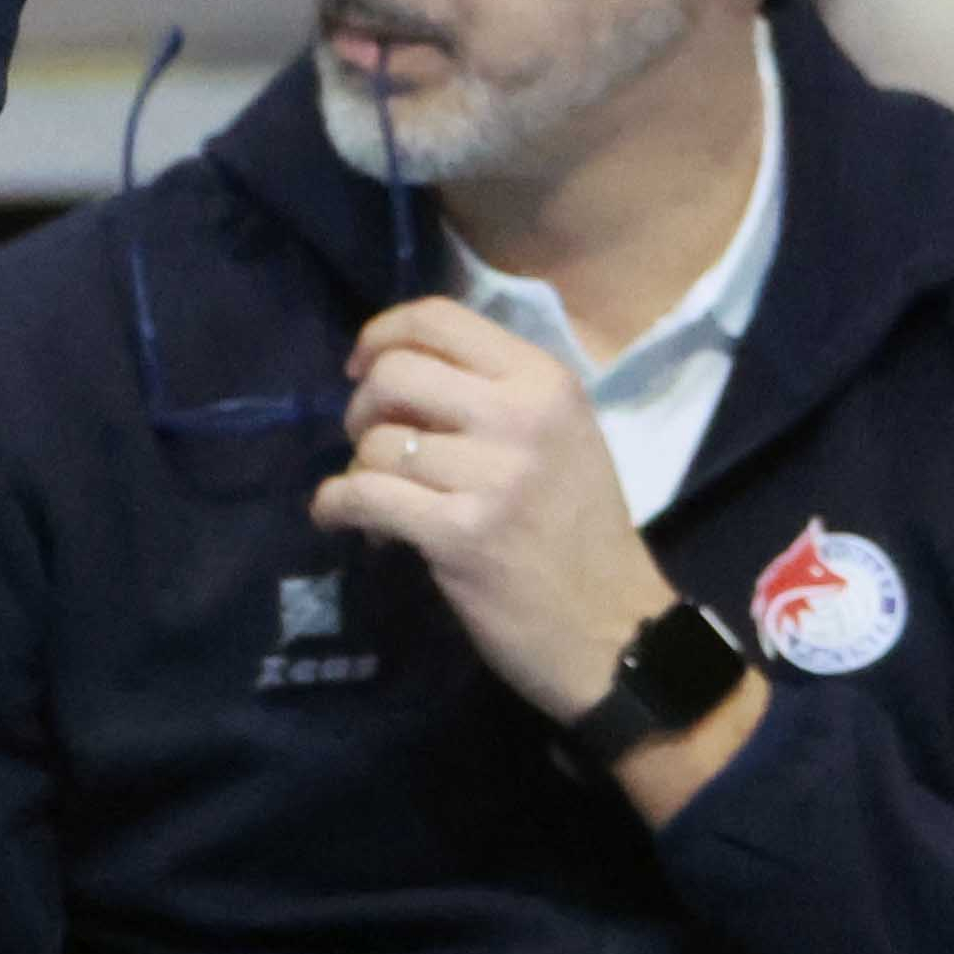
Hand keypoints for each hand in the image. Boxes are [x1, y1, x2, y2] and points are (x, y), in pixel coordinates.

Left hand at [309, 300, 678, 724]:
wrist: (618, 634)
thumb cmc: (581, 532)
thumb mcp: (559, 435)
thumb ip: (488, 392)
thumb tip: (389, 371)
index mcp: (545, 381)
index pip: (438, 318)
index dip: (381, 334)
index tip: (361, 367)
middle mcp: (521, 416)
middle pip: (394, 374)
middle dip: (363, 407)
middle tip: (371, 443)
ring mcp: (493, 476)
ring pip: (376, 443)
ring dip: (359, 470)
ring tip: (382, 499)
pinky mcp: (461, 534)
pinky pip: (364, 496)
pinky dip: (335, 506)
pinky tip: (338, 517)